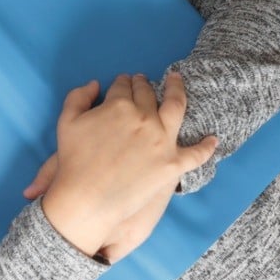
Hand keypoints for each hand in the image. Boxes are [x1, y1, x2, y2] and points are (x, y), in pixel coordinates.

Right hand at [29, 72, 216, 256]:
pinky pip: (196, 154)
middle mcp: (145, 117)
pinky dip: (207, 147)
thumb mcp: (66, 121)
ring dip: (177, 91)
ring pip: (176, 108)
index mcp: (119, 105)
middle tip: (143, 81)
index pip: (123, 86)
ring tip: (176, 82)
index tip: (124, 81)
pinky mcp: (173, 164)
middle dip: (144, 84)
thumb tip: (95, 84)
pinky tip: (213, 139)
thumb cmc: (74, 160)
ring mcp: (163, 141)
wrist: (87, 198)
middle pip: (147, 94)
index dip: (122, 82)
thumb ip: (78, 96)